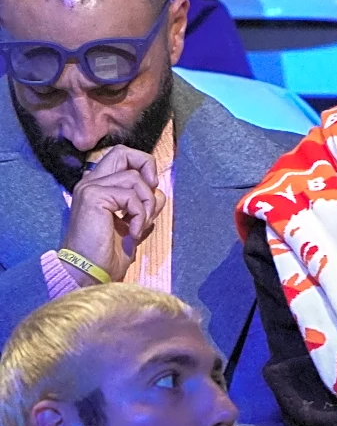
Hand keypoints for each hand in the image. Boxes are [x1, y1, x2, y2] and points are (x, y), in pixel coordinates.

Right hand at [60, 146, 165, 284]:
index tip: (152, 189)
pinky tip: (133, 234)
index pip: (123, 157)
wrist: (88, 273)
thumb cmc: (107, 253)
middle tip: (152, 191)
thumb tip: (159, 192)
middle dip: (147, 167)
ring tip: (139, 226)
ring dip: (146, 203)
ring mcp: (90, 188)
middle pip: (124, 152)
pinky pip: (131, 196)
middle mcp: (91, 182)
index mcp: (98, 186)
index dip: (143, 166)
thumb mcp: (134, 223)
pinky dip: (140, 215)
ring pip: (134, 177)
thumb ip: (144, 204)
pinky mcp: (94, 197)